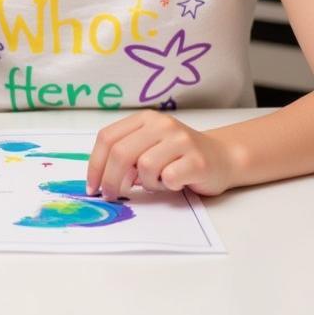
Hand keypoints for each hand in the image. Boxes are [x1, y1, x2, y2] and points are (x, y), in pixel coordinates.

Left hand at [86, 111, 240, 197]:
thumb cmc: (178, 157)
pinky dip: (166, 186)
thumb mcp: (147, 147)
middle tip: (111, 195)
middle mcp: (161, 124)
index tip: (92, 186)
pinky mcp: (197, 160)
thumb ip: (125, 155)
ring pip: (144, 166)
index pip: (107, 138)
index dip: (95, 164)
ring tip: (157, 182)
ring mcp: (181, 140)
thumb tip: (99, 179)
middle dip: (110, 179)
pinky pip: (168, 177)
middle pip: (121, 152)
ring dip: (146, 182)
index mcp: (144, 119)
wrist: (223, 158)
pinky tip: (174, 183)